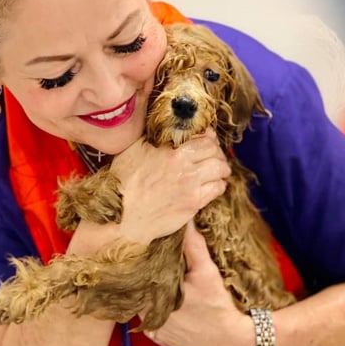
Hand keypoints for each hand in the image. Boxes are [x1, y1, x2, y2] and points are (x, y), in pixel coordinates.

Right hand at [111, 129, 228, 243]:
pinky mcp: (193, 203)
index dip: (210, 138)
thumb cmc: (123, 183)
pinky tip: (214, 185)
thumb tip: (165, 129)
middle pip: (215, 152)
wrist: (123, 216)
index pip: (204, 138)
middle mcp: (184, 166)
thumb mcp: (133, 150)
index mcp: (171, 151)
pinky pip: (217, 189)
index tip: (209, 140)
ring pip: (220, 170)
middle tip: (216, 156)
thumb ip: (153, 137)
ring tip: (219, 171)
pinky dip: (219, 185)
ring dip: (222, 169)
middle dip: (218, 152)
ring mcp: (191, 186)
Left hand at [141, 223, 254, 345]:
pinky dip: (160, 312)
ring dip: (153, 296)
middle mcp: (147, 317)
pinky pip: (153, 322)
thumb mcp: (206, 272)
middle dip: (149, 279)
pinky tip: (173, 305)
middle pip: (141, 292)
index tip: (148, 253)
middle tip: (159, 266)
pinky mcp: (162, 341)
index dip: (142, 264)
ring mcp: (154, 331)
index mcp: (151, 298)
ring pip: (146, 307)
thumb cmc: (217, 306)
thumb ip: (193, 246)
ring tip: (166, 283)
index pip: (137, 277)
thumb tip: (186, 222)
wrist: (230, 342)